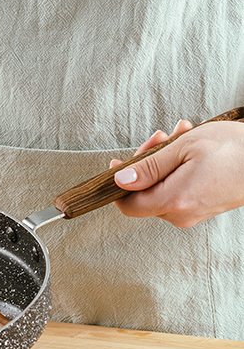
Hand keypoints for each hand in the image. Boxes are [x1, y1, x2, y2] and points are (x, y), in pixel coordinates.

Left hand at [110, 118, 243, 227]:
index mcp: (174, 202)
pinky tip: (190, 146)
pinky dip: (178, 167)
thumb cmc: (235, 149)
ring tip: (180, 134)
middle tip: (159, 136)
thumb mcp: (184, 147)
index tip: (116, 164)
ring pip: (162, 187)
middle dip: (147, 160)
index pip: (128, 206)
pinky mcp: (204, 206)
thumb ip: (148, 166)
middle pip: (144, 192)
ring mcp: (194, 213)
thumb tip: (120, 181)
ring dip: (164, 158)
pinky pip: (179, 189)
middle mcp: (182, 214)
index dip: (116, 186)